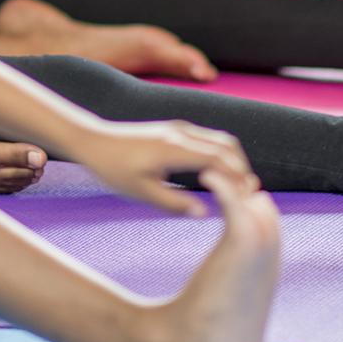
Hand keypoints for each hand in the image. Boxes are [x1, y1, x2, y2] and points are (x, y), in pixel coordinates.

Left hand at [75, 120, 258, 216]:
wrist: (92, 140)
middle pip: (226, 145)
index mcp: (173, 148)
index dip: (237, 180)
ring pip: (219, 139)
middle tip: (250, 197)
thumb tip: (205, 213)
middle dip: (242, 169)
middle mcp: (180, 133)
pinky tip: (220, 176)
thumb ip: (173, 203)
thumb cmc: (113, 169)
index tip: (247, 202)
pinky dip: (222, 154)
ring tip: (239, 188)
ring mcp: (178, 128)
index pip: (218, 160)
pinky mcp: (174, 129)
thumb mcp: (140, 192)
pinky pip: (208, 138)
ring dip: (234, 160)